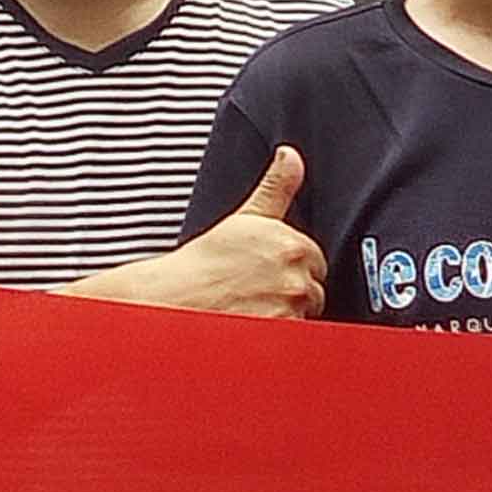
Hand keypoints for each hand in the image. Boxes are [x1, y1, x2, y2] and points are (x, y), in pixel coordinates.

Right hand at [130, 150, 323, 320]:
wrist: (177, 299)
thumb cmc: (206, 263)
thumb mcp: (246, 217)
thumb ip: (277, 186)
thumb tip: (291, 156)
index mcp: (293, 245)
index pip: (315, 261)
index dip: (292, 267)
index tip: (267, 271)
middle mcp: (296, 276)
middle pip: (313, 290)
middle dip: (292, 292)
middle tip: (257, 290)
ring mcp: (289, 307)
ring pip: (304, 314)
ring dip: (286, 314)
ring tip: (252, 306)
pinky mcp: (281, 333)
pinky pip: (295, 335)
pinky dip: (279, 333)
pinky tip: (254, 323)